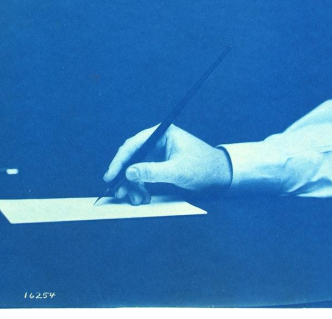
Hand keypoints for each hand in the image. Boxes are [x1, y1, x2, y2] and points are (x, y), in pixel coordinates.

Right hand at [103, 124, 232, 204]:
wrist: (221, 176)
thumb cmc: (204, 167)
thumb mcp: (177, 170)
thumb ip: (152, 171)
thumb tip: (129, 172)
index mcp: (161, 133)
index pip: (133, 145)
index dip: (119, 161)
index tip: (111, 175)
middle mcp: (157, 141)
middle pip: (132, 157)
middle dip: (125, 176)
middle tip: (119, 191)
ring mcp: (158, 153)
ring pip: (136, 168)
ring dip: (133, 185)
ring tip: (136, 199)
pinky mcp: (159, 164)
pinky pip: (143, 175)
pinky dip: (140, 187)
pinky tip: (143, 197)